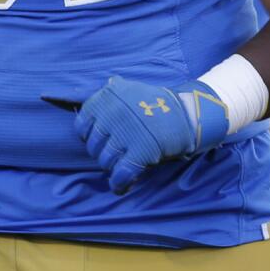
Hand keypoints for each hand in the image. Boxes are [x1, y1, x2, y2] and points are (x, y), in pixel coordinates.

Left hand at [65, 75, 243, 193]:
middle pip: (93, 146)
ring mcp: (125, 134)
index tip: (100, 139)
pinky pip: (121, 174)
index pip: (82, 125)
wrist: (187, 114)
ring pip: (105, 161)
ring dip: (111, 169)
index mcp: (107, 98)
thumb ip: (115, 89)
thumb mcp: (132, 88)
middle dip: (102, 154)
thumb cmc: (157, 103)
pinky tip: (121, 187)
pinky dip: (119, 184)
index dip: (89, 136)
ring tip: (120, 168)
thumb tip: (107, 83)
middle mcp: (112, 115)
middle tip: (114, 155)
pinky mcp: (140, 152)